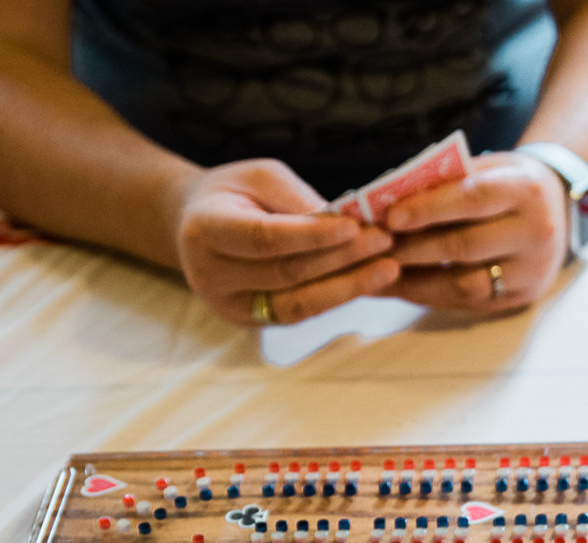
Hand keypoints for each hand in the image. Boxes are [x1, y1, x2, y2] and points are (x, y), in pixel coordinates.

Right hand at [171, 159, 398, 326]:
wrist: (199, 224)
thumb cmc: (236, 193)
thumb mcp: (260, 177)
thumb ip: (296, 198)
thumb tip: (342, 222)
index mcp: (205, 229)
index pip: (264, 238)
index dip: (312, 235)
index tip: (355, 226)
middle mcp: (210, 274)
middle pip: (286, 273)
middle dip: (341, 259)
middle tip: (386, 242)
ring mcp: (229, 305)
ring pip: (297, 303)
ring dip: (348, 286)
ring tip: (389, 267)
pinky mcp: (251, 321)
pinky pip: (300, 313)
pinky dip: (337, 297)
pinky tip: (369, 282)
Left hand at [382, 151, 569, 313]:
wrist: (558, 210)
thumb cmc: (508, 183)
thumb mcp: (486, 168)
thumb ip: (445, 182)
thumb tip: (385, 200)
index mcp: (527, 190)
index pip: (473, 199)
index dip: (428, 208)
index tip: (390, 216)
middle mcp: (537, 232)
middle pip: (465, 245)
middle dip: (412, 248)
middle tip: (371, 248)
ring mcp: (533, 270)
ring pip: (464, 283)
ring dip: (415, 279)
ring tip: (377, 271)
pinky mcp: (523, 296)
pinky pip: (468, 301)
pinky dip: (430, 294)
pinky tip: (401, 286)